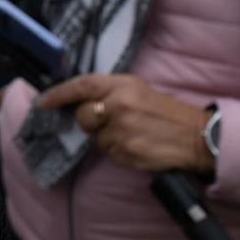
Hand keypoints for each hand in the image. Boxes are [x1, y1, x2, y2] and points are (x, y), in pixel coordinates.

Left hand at [40, 73, 214, 176]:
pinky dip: (118, 151)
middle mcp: (119, 105)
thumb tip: (80, 101)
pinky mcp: (126, 152)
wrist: (196, 137)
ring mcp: (122, 130)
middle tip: (110, 122)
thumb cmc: (167, 112)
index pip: (81, 86)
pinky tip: (136, 145)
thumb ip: (110, 92)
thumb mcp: (139, 90)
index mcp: (123, 85)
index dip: (58, 94)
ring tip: (132, 134)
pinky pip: (109, 154)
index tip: (42, 102)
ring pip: (96, 138)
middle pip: (84, 116)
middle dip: (89, 122)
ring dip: (108, 138)